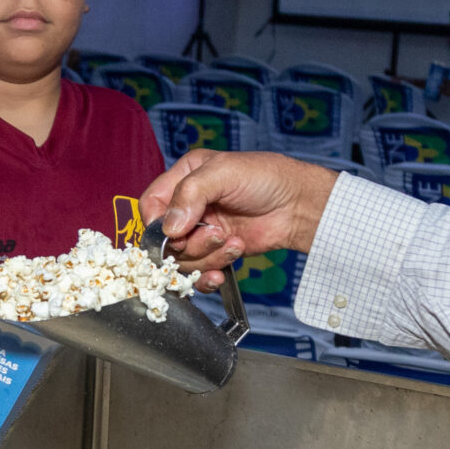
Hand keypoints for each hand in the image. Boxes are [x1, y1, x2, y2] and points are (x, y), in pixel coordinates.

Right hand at [140, 151, 339, 286]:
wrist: (298, 206)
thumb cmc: (265, 178)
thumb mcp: (224, 172)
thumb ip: (190, 194)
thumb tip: (169, 228)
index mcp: (184, 179)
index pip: (151, 205)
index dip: (156, 223)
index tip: (172, 233)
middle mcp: (189, 207)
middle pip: (165, 239)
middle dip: (190, 243)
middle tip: (217, 234)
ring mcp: (202, 232)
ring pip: (183, 259)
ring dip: (208, 256)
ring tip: (233, 243)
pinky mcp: (216, 253)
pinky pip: (198, 274)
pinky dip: (208, 276)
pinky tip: (224, 269)